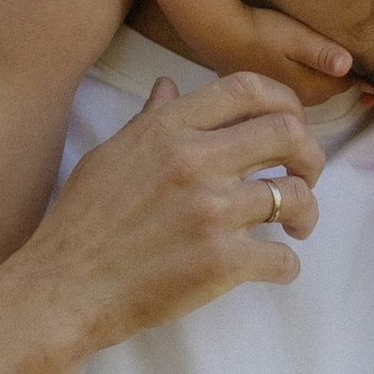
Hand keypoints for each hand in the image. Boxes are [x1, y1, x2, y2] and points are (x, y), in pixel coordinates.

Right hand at [20, 74, 324, 356]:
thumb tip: (170, 85)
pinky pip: (283, 258)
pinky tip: (274, 268)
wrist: (63, 288)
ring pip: (294, 196)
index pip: (247, 88)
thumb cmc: (80, 224)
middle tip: (305, 176)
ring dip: (306, 212)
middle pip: (287, 133)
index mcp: (168, 129)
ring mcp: (210, 211)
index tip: (291, 126)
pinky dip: (287, 265)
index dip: (284, 102)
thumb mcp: (110, 155)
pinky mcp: (220, 262)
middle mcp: (194, 160)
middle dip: (310, 155)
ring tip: (296, 227)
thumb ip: (149, 120)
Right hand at [208, 4, 353, 96]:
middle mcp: (299, 100)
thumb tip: (350, 65)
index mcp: (311, 88)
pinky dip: (300, 75)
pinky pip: (295, 87)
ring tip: (315, 49)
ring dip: (318, 74)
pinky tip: (292, 58)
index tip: (356, 46)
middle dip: (337, 73)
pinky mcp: (269, 92)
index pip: (347, 83)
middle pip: (330, 88)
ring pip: (312, 88)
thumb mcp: (296, 38)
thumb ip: (323, 53)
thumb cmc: (260, 32)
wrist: (218, 35)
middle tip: (338, 43)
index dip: (355, 67)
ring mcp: (282, 98)